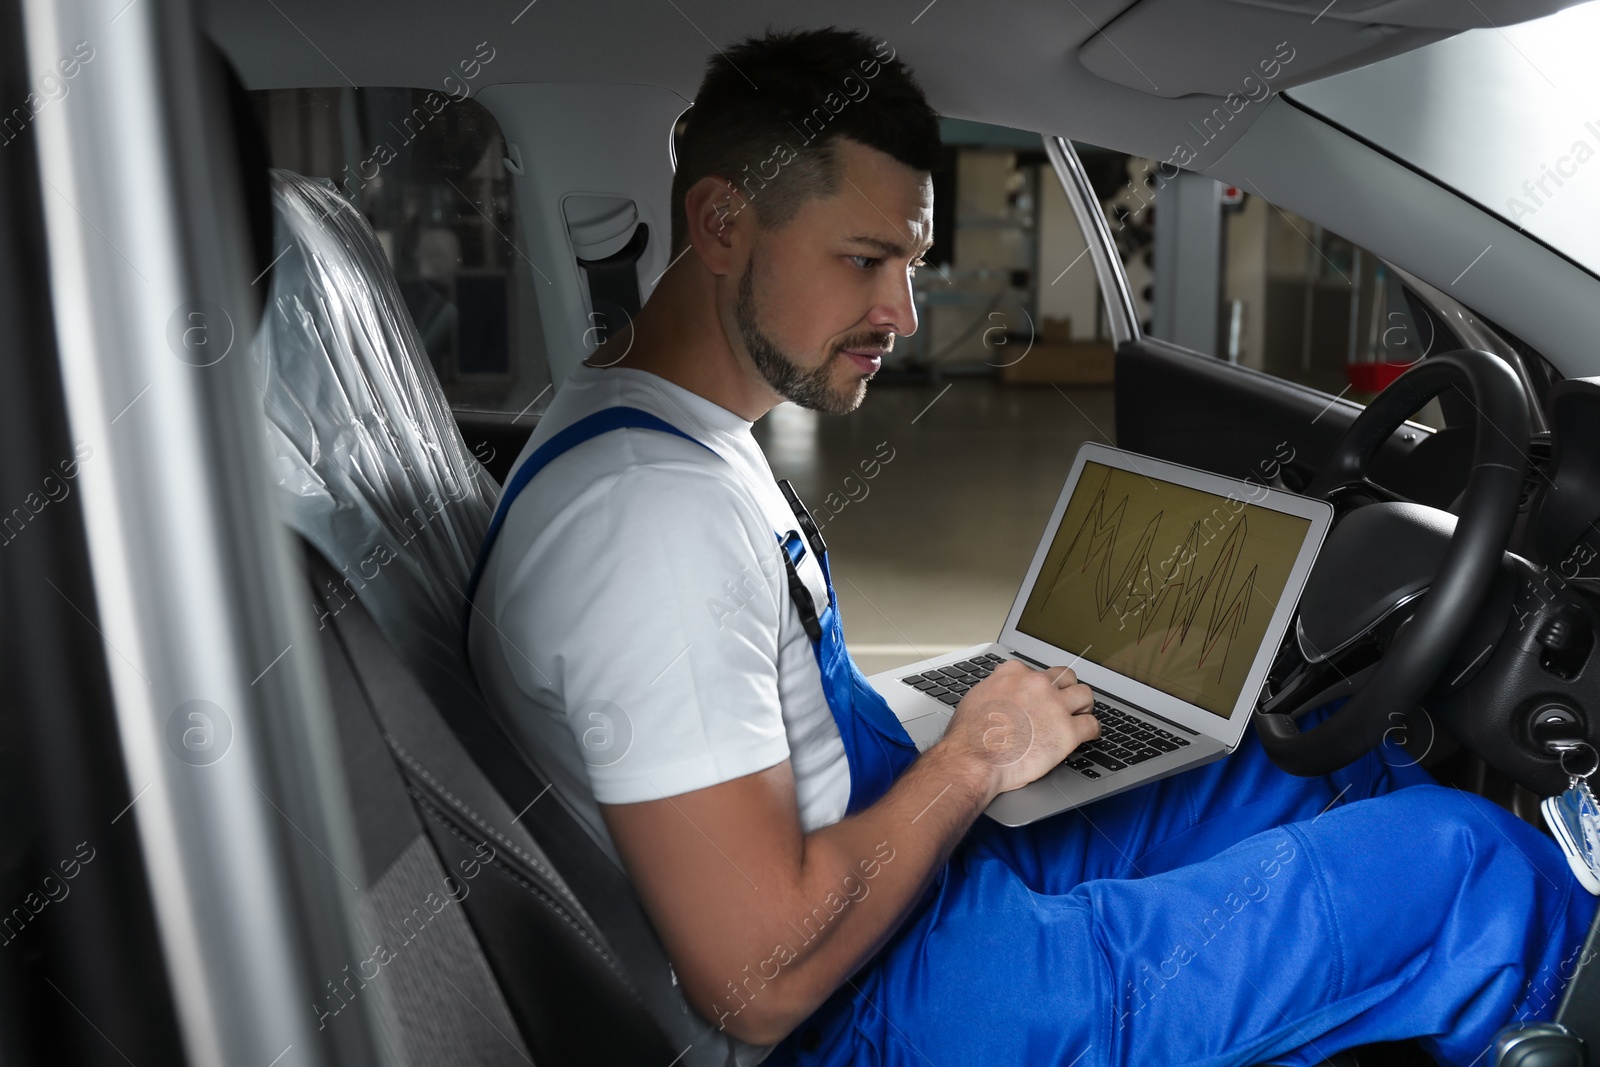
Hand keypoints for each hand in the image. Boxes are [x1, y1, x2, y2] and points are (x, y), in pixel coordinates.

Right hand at [938, 660, 1098, 795]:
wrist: (974, 759)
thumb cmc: (970, 736)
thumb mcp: (976, 698)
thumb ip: (995, 690)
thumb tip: (1000, 695)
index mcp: (1014, 674)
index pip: (1036, 671)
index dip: (1039, 687)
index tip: (1039, 697)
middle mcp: (1037, 684)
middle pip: (1065, 677)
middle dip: (1067, 689)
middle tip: (1065, 702)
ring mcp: (1055, 706)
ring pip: (1085, 694)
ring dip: (1083, 705)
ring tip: (1081, 715)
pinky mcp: (1068, 731)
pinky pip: (1092, 725)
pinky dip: (1093, 730)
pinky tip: (1089, 735)